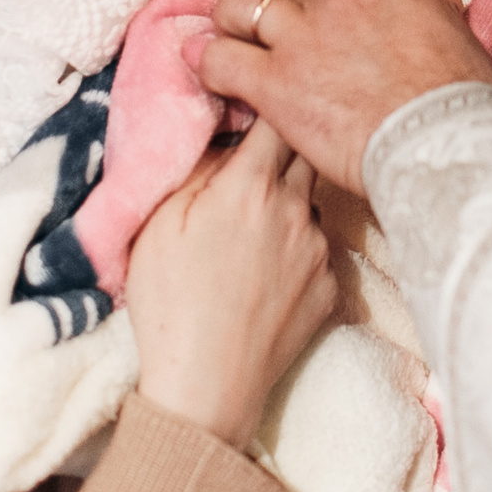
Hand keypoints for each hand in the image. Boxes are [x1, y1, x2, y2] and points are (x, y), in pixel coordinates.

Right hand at [124, 120, 335, 450]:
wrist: (206, 387)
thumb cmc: (170, 303)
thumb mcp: (159, 224)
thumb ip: (195, 170)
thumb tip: (218, 135)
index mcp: (250, 186)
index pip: (276, 117)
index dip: (265, 105)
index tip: (252, 103)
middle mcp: (295, 209)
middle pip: (304, 154)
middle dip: (283, 149)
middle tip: (251, 166)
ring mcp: (319, 250)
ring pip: (311, 204)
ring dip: (290, 205)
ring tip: (252, 234)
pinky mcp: (332, 288)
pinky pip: (319, 250)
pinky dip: (298, 251)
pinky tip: (267, 275)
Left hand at [202, 0, 491, 193]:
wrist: (443, 145)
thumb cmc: (464, 100)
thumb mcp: (457, 34)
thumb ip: (431, 10)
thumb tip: (435, 2)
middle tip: (285, 22)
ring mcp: (300, 37)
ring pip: (239, 3)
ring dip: (236, 19)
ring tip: (238, 38)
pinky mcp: (274, 84)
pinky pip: (219, 60)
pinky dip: (212, 63)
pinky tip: (217, 72)